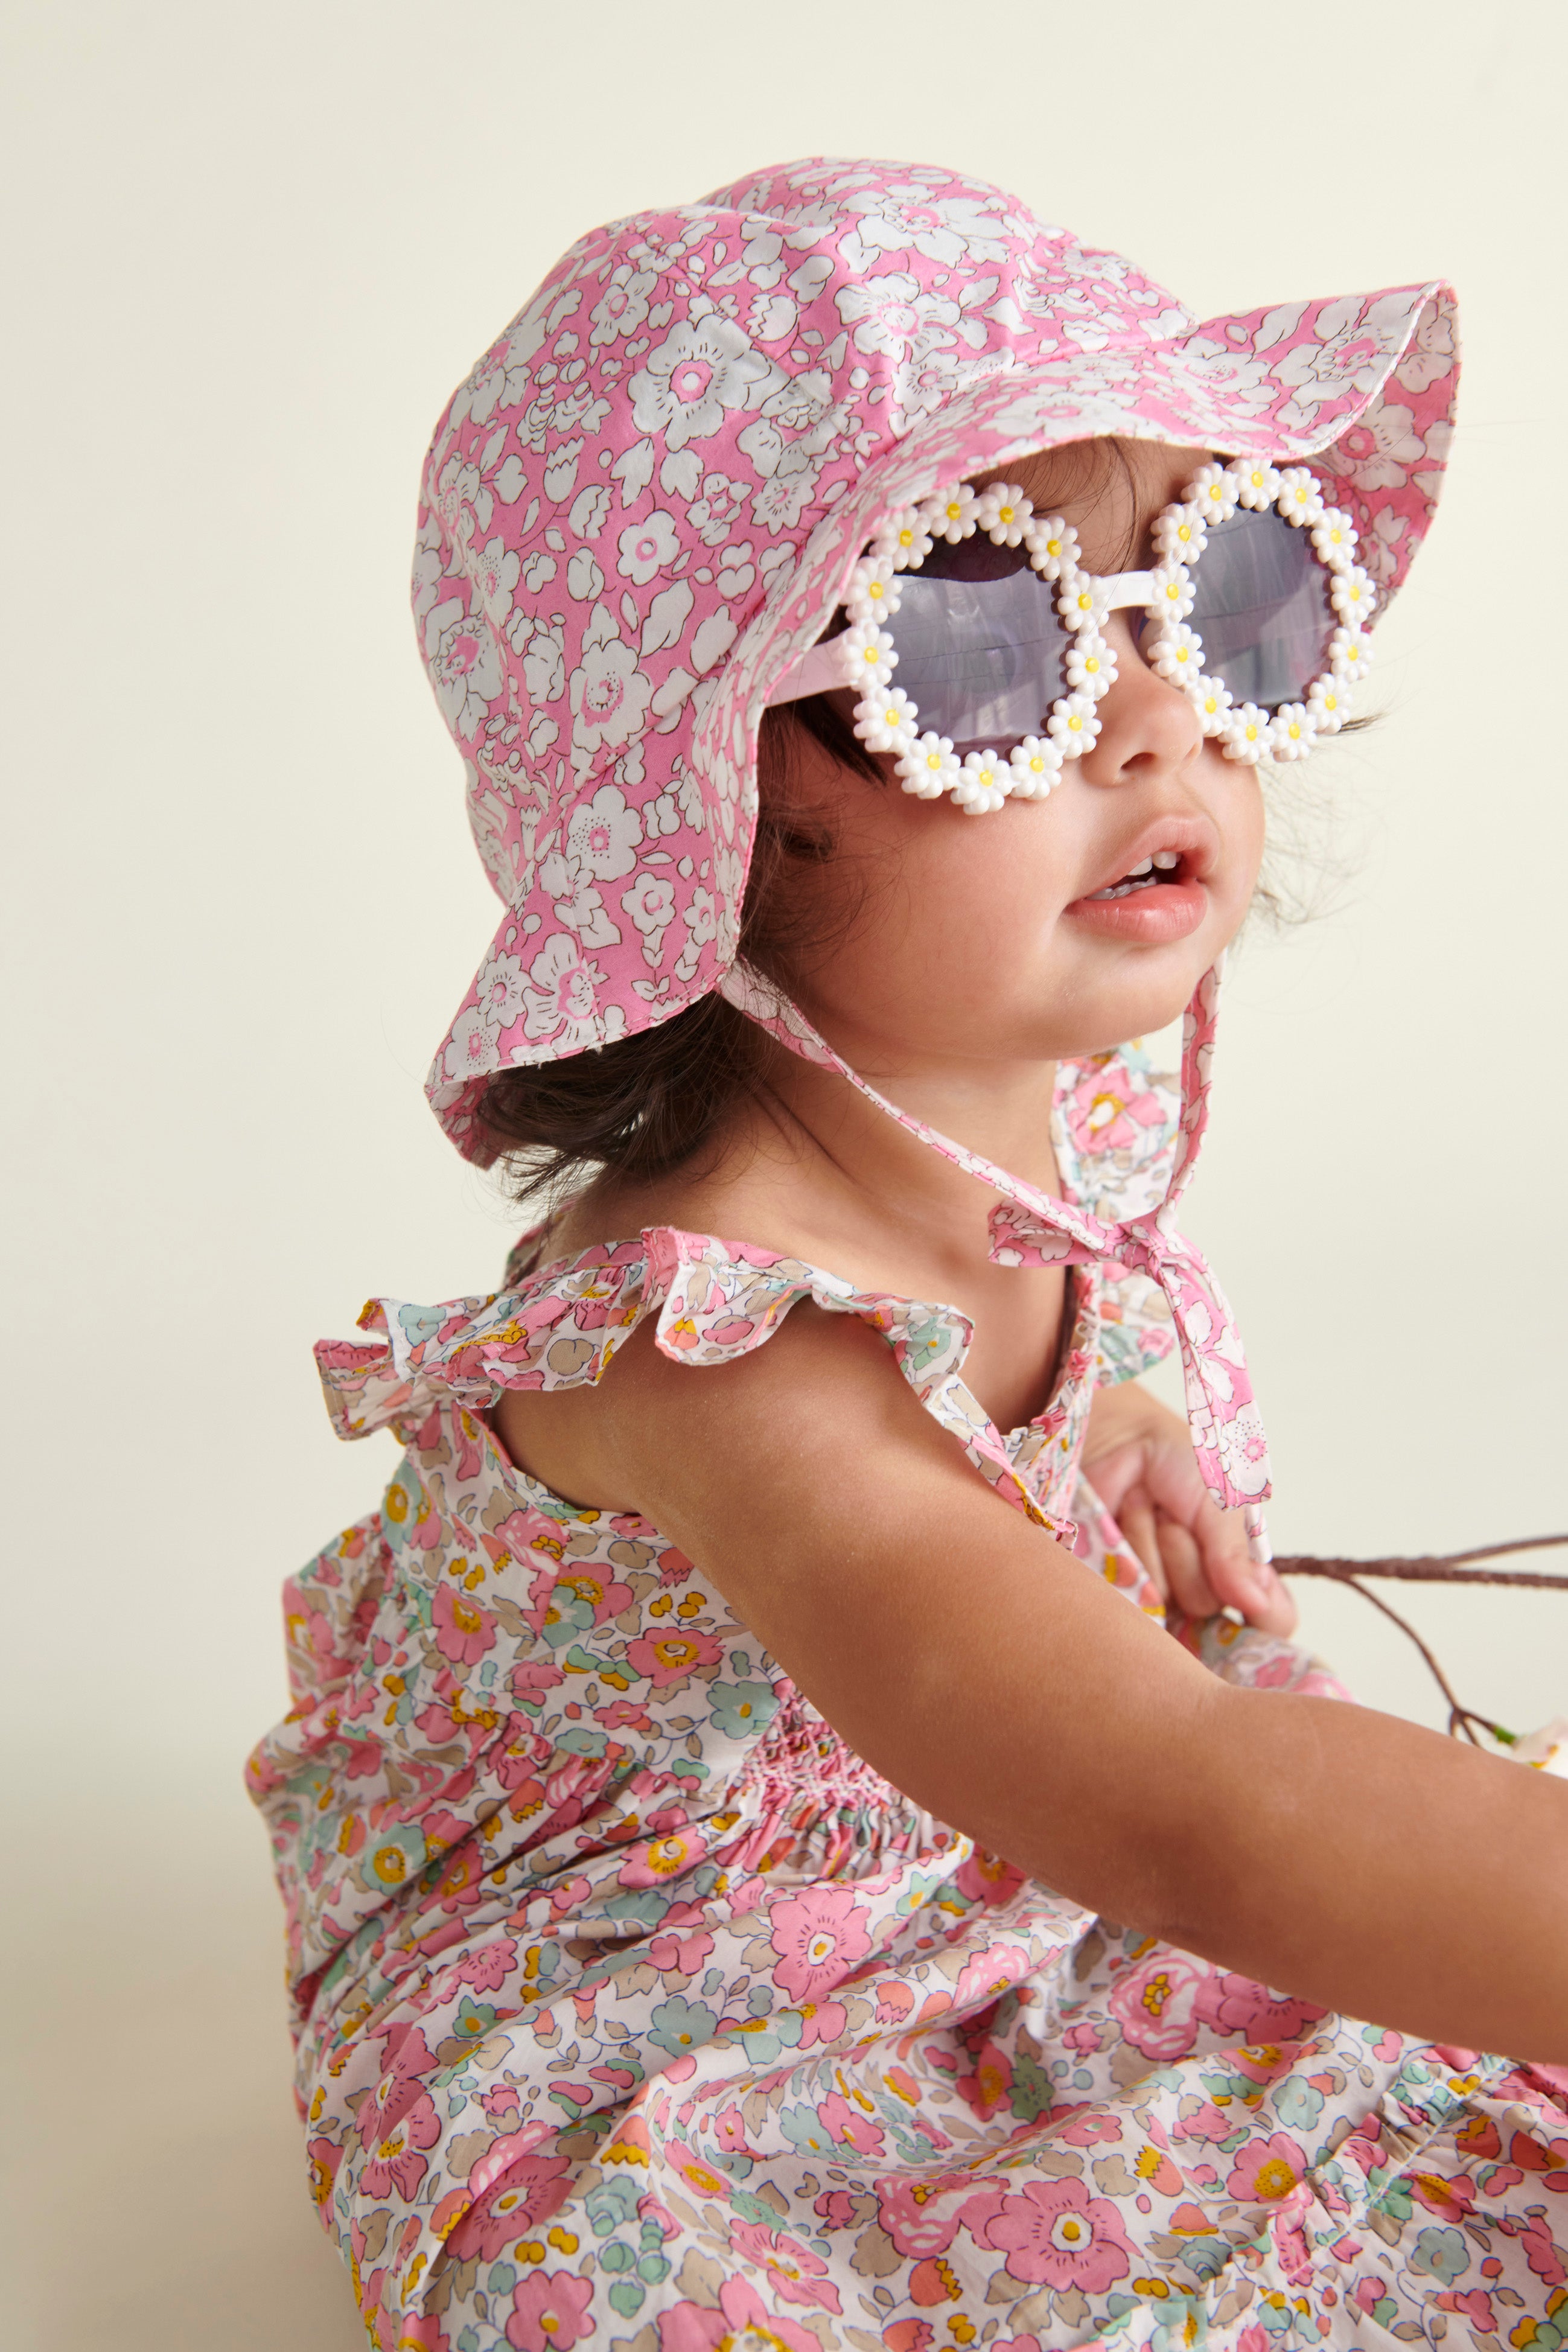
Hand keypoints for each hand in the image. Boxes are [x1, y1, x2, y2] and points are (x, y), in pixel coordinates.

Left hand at [1080, 1379, 1297, 1635]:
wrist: (1122, 1437)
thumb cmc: (1180, 1462)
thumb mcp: (1223, 1503)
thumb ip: (1236, 1557)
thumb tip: (1256, 1603)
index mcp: (1239, 1568)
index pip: (1271, 1620)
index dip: (1266, 1616)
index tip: (1256, 1596)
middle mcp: (1202, 1585)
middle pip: (1209, 1610)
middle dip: (1194, 1556)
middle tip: (1180, 1516)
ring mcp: (1157, 1589)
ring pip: (1165, 1601)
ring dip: (1158, 1543)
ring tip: (1152, 1508)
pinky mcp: (1117, 1583)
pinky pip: (1128, 1590)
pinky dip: (1129, 1544)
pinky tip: (1125, 1518)